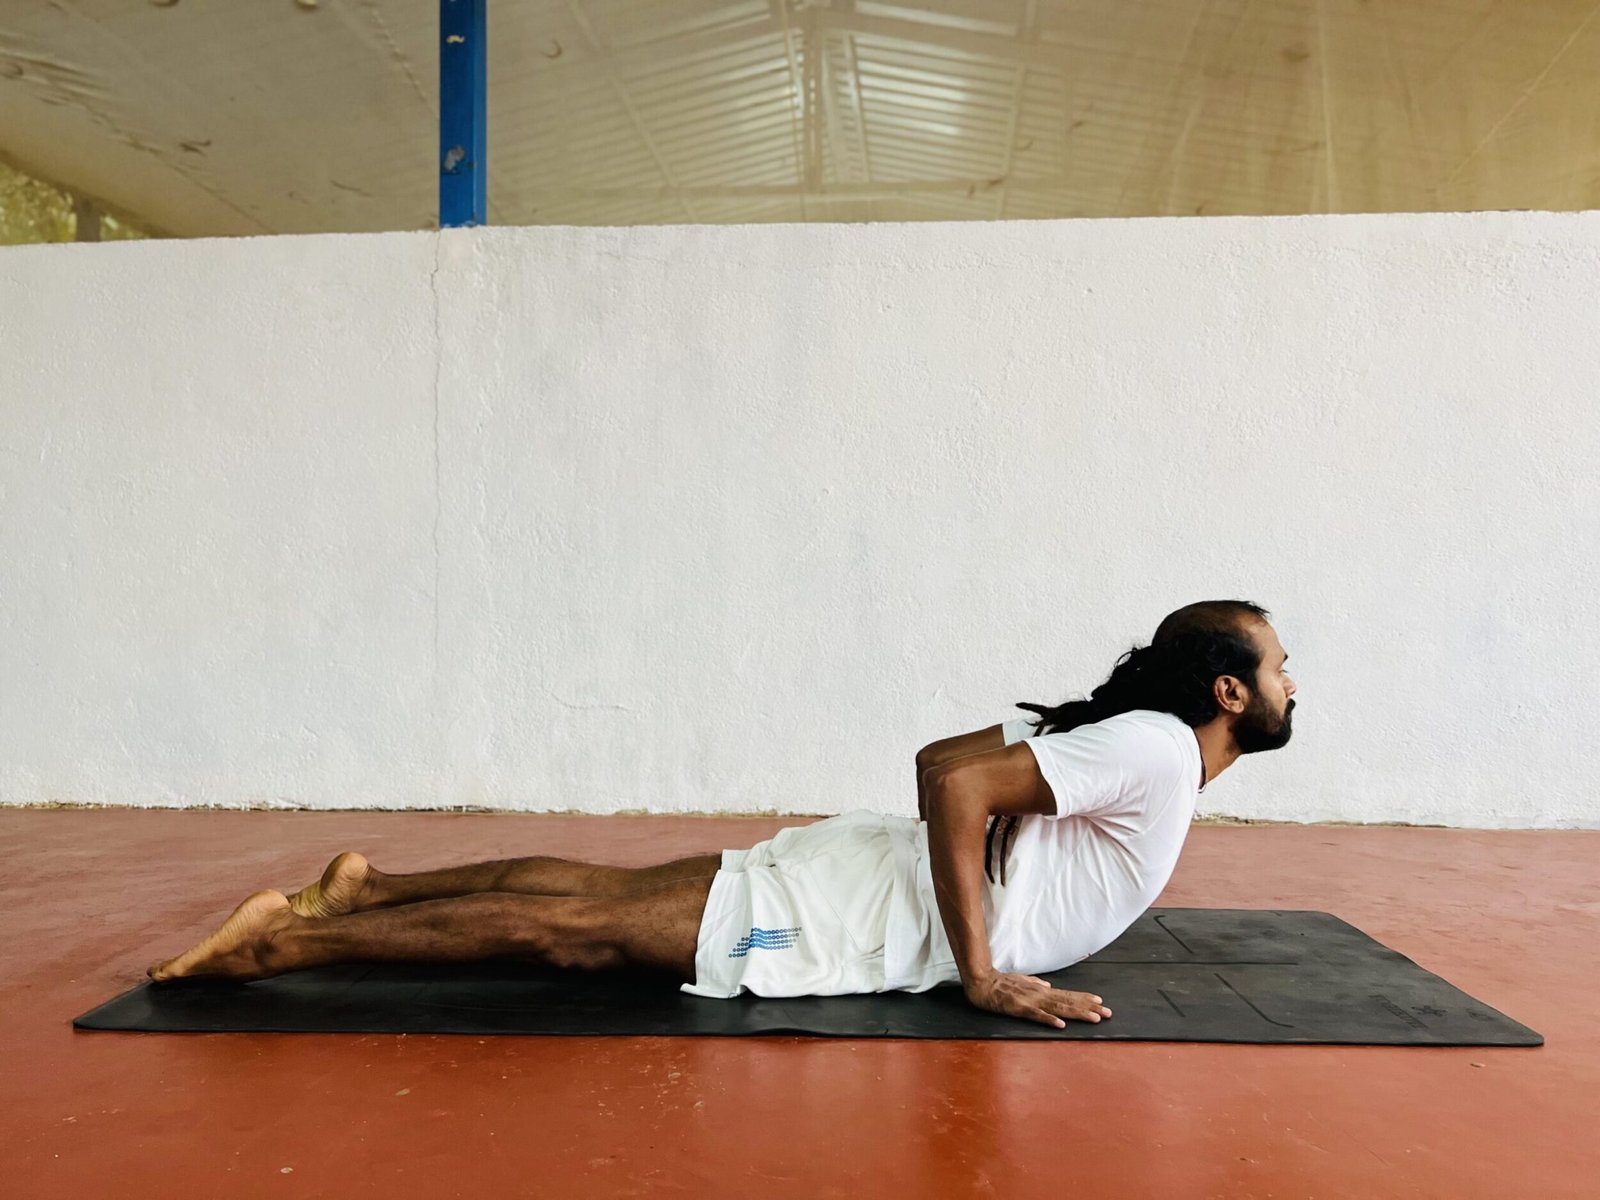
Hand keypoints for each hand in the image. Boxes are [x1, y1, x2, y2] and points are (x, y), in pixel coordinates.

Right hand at [964, 972, 1112, 1028]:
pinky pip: (1036, 1015)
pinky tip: (1061, 1025)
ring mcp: (1030, 1001)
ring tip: (1094, 1018)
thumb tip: (1050, 986)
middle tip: (1108, 1013)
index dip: (1084, 999)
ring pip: (1057, 1008)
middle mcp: (1039, 994)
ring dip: (1077, 1013)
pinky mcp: (1018, 1008)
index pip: (1067, 995)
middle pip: (1068, 1002)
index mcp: (1040, 989)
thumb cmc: (1000, 983)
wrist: (981, 982)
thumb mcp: (1022, 980)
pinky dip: (1049, 1019)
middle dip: (1089, 1007)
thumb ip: (1036, 983)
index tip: (1101, 1002)